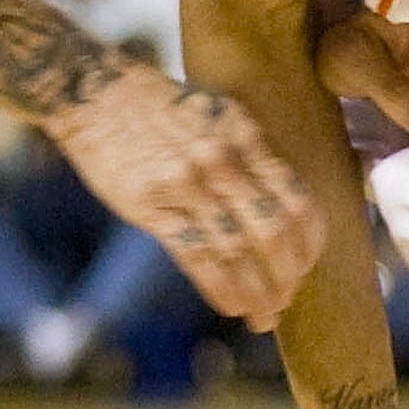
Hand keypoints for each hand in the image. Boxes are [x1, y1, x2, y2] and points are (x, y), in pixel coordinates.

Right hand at [48, 70, 320, 326]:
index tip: (307, 265)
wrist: (98, 92)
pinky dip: (223, 288)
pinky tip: (232, 306)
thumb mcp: (219, 116)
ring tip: (263, 315)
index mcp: (245, 137)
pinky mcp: (152, 206)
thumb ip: (250, 156)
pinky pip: (198, 257)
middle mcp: (222, 161)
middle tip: (287, 300)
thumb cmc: (163, 108)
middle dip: (287, 277)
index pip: (297, 199)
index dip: (310, 243)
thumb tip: (282, 207)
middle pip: (273, 232)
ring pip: (238, 252)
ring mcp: (186, 185)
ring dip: (258, 294)